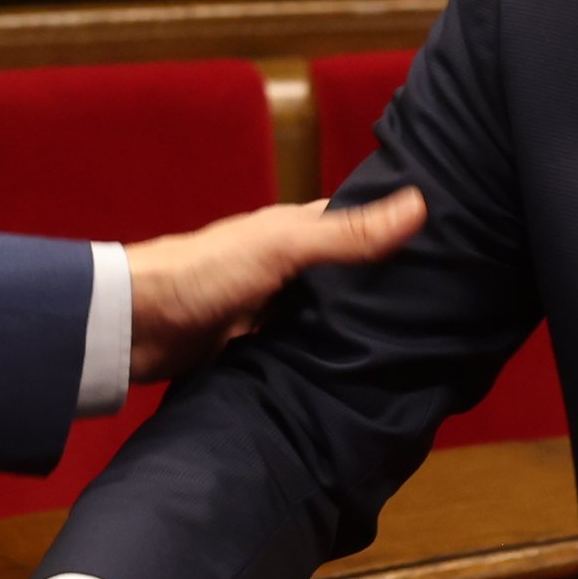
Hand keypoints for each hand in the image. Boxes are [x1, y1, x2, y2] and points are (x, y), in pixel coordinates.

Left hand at [122, 187, 425, 381]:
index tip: (446, 241)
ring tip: (415, 346)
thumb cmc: (202, 273)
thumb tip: (420, 203)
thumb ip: (347, 235)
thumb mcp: (282, 248)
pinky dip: (324, 357)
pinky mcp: (251, 347)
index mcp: (289, 230)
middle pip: (342, 273)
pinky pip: (300, 349)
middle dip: (381, 285)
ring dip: (354, 326)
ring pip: (323, 314)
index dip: (391, 226)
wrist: (132, 327)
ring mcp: (266, 308)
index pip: (352, 221)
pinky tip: (357, 375)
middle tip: (442, 306)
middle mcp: (281, 265)